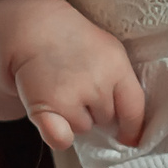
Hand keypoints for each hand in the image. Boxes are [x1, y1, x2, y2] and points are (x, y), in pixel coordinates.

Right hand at [8, 1, 145, 149]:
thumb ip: (122, 84)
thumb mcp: (108, 51)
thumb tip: (129, 135)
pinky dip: (59, 135)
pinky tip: (53, 120)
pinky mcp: (47, 107)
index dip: (133, 128)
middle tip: (77, 84)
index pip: (134, 109)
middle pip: (106, 119)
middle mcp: (98, 83)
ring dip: (73, 116)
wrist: (33, 29)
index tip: (129, 139)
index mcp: (117, 66)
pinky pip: (61, 138)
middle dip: (95, 109)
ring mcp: (72, 95)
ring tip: (60, 87)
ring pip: (82, 127)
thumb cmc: (73, 42)